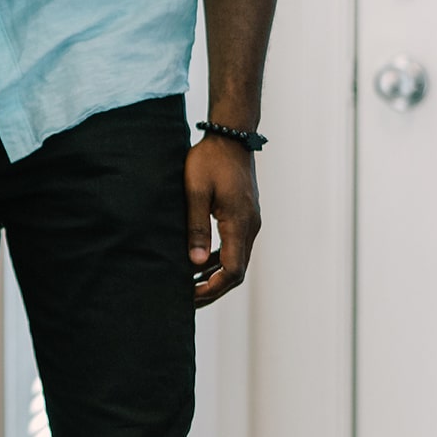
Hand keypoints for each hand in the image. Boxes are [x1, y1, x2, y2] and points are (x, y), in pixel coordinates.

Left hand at [185, 136, 260, 307]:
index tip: (189, 296)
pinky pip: (234, 247)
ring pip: (236, 261)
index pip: (232, 271)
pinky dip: (218, 261)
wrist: (230, 136)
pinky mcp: (244, 216)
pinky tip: (198, 263)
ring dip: (214, 276)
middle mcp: (250, 227)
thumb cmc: (209, 160)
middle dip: (212, 289)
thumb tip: (194, 263)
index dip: (211, 289)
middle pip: (236, 272)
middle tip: (186, 300)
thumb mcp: (195, 192)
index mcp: (239, 224)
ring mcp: (250, 222)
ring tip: (189, 286)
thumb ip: (196, 228)